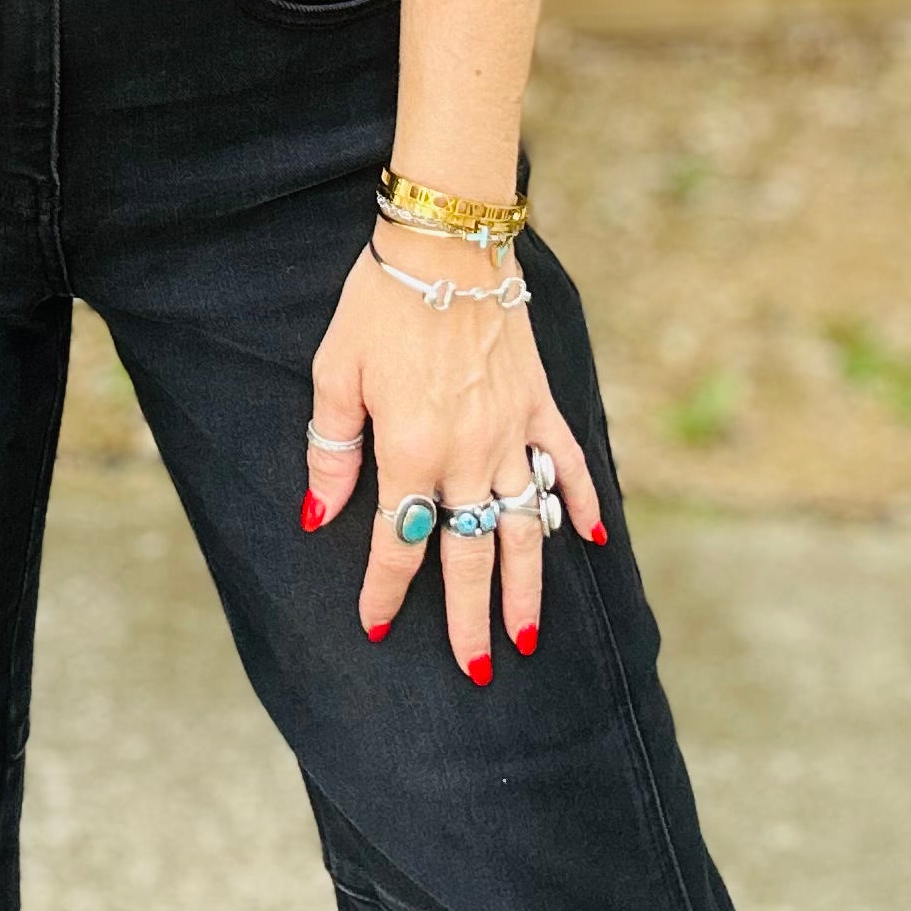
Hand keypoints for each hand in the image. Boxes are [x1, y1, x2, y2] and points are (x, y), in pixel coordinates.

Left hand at [303, 225, 605, 682]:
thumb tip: (320, 514)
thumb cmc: (380, 301)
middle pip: (470, 552)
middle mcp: (467, 452)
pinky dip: (581, 503)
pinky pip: (567, 464)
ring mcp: (511, 430)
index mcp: (411, 448)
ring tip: (524, 636)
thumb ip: (332, 447)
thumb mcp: (335, 371)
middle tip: (476, 670)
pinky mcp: (540, 402)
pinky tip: (589, 541)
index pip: (398, 540)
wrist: (446, 240)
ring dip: (526, 584)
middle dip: (469, 616)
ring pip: (523, 525)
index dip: (386, 589)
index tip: (377, 625)